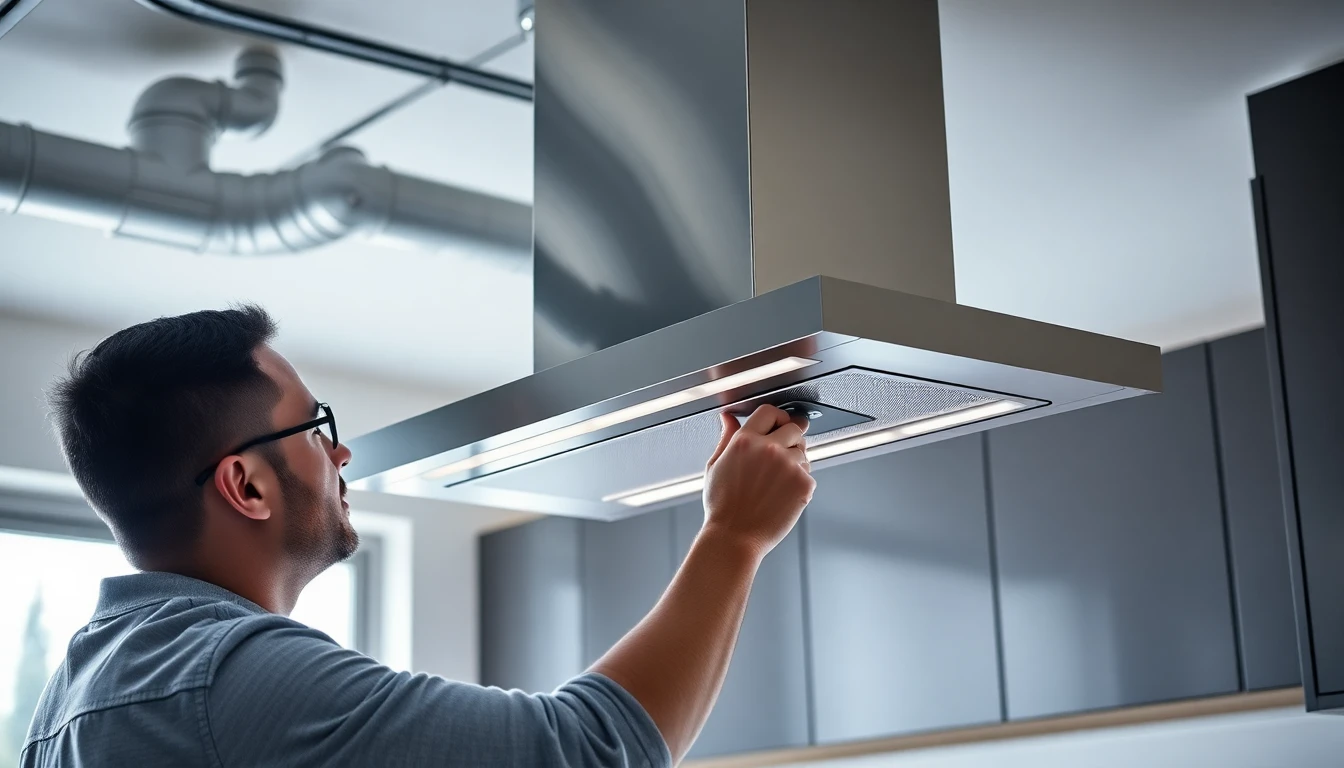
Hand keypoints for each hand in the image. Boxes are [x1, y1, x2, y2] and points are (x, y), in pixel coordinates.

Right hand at [701, 404, 816, 557]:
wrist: (734, 538)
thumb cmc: (722, 506)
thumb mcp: (716, 466)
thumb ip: (726, 437)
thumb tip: (728, 417)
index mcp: (745, 440)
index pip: (770, 411)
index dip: (777, 417)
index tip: (779, 424)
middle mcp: (769, 449)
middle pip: (794, 427)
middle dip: (790, 438)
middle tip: (781, 456)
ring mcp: (788, 466)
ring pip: (803, 452)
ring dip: (795, 462)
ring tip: (775, 483)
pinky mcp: (803, 483)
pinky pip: (809, 473)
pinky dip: (800, 482)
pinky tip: (782, 494)